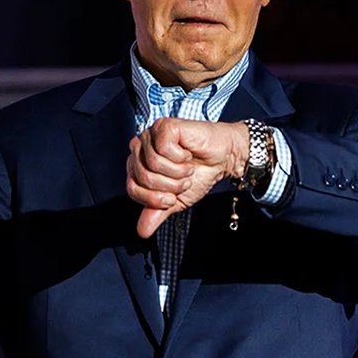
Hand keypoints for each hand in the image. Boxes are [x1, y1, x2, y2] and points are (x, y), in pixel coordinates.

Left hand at [126, 118, 249, 237]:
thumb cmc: (201, 174)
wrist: (224, 160)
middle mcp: (140, 148)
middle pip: (143, 176)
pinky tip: (188, 153)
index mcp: (138, 165)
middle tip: (184, 179)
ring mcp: (150, 135)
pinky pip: (163, 148)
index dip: (155, 198)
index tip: (173, 196)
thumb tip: (142, 232)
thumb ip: (157, 212)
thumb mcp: (177, 200)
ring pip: (153, 163)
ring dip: (178, 171)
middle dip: (170, 185)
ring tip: (188, 167)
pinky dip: (180, 157)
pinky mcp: (164, 126)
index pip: (133, 188)